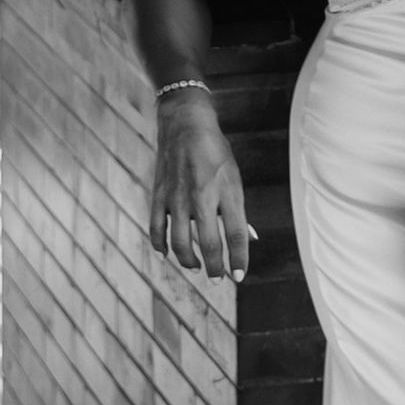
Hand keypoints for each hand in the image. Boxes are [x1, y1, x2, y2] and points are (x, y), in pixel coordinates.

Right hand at [151, 90, 250, 284]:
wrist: (185, 124)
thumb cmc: (215, 153)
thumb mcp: (235, 177)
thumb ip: (238, 208)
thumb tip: (248, 237)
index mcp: (228, 191)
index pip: (238, 234)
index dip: (240, 259)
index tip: (240, 276)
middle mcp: (203, 197)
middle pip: (211, 243)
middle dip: (215, 268)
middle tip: (217, 279)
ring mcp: (178, 198)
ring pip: (181, 243)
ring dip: (189, 261)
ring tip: (196, 267)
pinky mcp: (159, 195)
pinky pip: (157, 229)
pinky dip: (160, 246)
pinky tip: (166, 256)